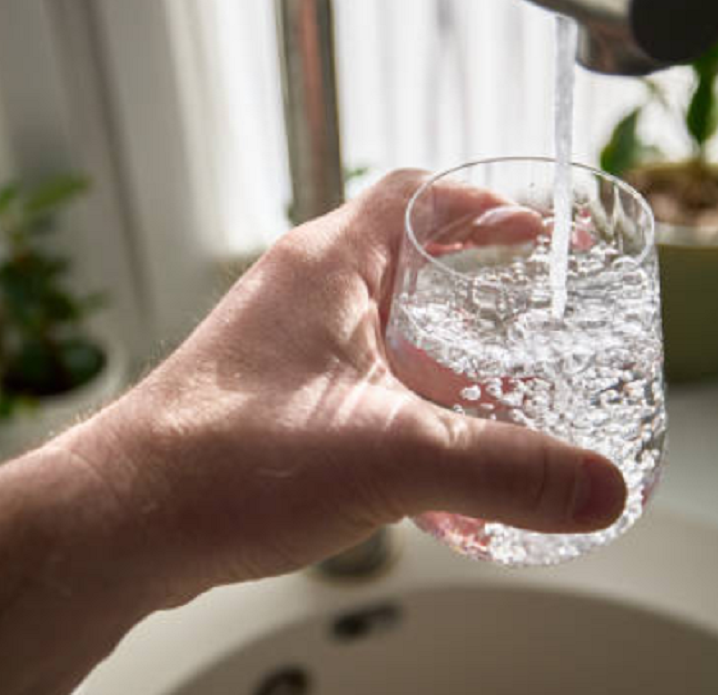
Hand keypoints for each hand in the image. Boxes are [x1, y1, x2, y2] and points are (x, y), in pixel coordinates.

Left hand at [59, 171, 625, 606]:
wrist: (121, 523)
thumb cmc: (222, 461)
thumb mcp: (393, 456)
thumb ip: (505, 470)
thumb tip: (597, 486)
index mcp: (327, 267)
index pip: (415, 193)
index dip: (484, 203)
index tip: (539, 230)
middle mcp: (300, 295)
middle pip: (404, 260)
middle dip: (475, 287)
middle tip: (531, 315)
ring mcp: (280, 349)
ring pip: (380, 330)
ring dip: (440, 356)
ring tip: (498, 396)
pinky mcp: (269, 403)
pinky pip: (355, 387)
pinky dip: (404, 411)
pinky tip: (434, 472)